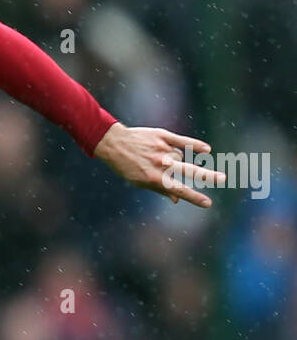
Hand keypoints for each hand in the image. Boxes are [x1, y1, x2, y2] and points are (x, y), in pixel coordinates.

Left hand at [92, 123, 224, 207]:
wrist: (115, 144)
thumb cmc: (127, 166)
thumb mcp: (139, 182)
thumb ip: (161, 189)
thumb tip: (177, 199)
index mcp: (155, 178)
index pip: (179, 190)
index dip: (194, 197)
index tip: (208, 203)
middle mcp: (161, 163)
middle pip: (189, 170)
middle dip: (207, 176)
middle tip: (224, 179)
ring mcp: (163, 148)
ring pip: (181, 156)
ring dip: (178, 160)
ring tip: (160, 159)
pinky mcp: (163, 135)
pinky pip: (182, 141)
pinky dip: (194, 145)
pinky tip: (206, 150)